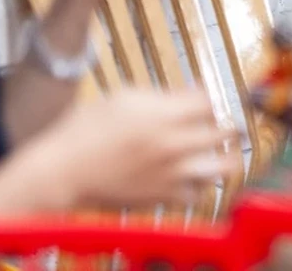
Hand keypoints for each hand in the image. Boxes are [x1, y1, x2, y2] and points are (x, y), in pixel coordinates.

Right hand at [33, 88, 241, 208]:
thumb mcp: (124, 97)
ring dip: (223, 156)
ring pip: (221, 167)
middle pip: (225, 132)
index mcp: (163, 116)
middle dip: (227, 124)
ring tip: (219, 151)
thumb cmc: (87, 129)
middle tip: (224, 123)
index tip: (205, 99)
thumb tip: (193, 93)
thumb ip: (163, 96)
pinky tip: (191, 174)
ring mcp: (171, 174)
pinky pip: (197, 193)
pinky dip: (199, 184)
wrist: (64, 170)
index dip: (210, 97)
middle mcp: (173, 145)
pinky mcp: (162, 197)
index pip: (210, 102)